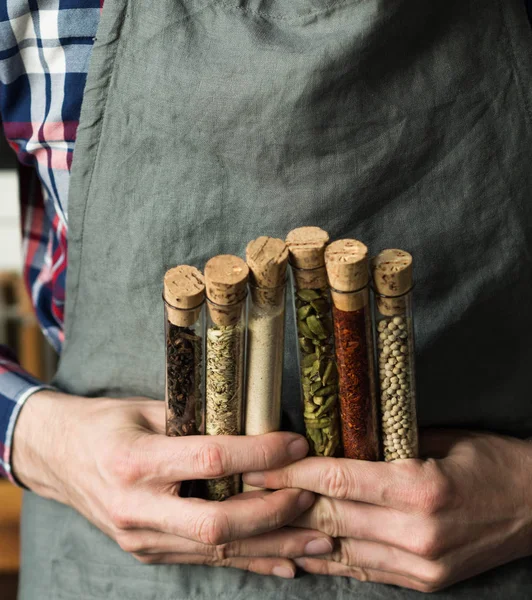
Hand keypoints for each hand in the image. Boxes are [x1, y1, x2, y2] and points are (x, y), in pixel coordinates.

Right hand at [12, 390, 332, 577]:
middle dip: (273, 511)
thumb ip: (199, 420)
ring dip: (273, 544)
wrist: (58, 457)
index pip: (209, 460)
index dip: (259, 453)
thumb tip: (258, 426)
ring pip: (217, 549)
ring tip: (320, 537)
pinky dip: (250, 560)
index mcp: (134, 462)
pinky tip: (286, 561)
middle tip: (311, 494)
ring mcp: (141, 537)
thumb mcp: (148, 409)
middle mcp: (136, 507)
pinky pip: (206, 558)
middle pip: (217, 522)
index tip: (296, 443)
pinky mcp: (149, 550)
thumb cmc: (106, 424)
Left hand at [243, 430, 531, 590]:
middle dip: (283, 503)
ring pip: (340, 548)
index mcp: (420, 487)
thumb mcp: (438, 438)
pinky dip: (329, 558)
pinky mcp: (424, 583)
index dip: (292, 474)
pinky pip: (363, 570)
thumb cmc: (490, 461)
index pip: (338, 480)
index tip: (258, 467)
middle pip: (331, 517)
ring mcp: (421, 565)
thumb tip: (335, 441)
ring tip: (262, 519)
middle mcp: (417, 532)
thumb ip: (385, 444)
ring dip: (298, 534)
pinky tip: (302, 548)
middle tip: (247, 490)